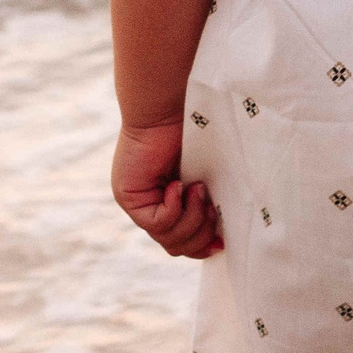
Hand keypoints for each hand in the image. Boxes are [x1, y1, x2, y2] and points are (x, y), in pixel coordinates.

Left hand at [111, 119, 223, 256]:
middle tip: (212, 208)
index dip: (202, 246)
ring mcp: (137, 204)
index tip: (223, 241)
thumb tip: (220, 245)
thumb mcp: (206, 178)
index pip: (181, 243)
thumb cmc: (197, 132)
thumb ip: (208, 206)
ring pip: (168, 240)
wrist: (173, 105)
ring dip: (191, 219)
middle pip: (176, 247)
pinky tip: (179, 185)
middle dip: (200, 234)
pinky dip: (174, 208)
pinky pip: (156, 223)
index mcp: (168, 203)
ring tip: (198, 190)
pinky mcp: (129, 197)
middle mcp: (150, 207)